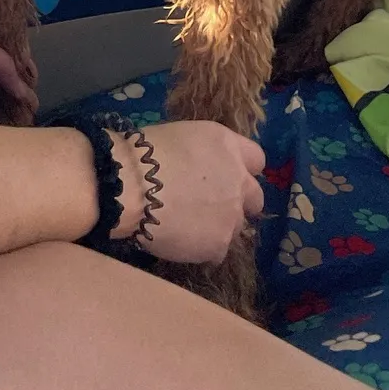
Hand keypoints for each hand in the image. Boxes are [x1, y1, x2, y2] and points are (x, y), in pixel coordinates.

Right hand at [109, 120, 264, 265]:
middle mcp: (238, 179)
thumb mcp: (181, 139)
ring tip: (189, 227)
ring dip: (219, 226)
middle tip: (212, 207)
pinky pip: (218, 250)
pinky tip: (181, 241)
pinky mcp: (220, 243)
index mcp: (228, 146)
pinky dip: (203, 248)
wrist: (131, 186)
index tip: (226, 176)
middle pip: (255, 198)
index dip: (242, 169)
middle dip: (239, 203)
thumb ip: (203, 157)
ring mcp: (232, 214)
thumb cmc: (145, 155)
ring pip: (236, 226)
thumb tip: (198, 169)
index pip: (256, 159)